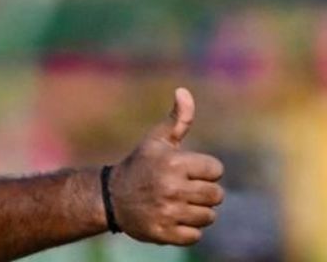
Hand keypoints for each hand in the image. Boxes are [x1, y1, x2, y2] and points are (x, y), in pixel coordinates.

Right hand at [108, 88, 224, 245]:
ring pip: (208, 217)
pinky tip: (170, 219)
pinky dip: (186, 230)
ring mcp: (168, 212)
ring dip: (196, 212)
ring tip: (176, 204)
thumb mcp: (156, 141)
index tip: (185, 171)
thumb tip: (183, 91)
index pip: (216, 170)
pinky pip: (195, 236)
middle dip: (203, 193)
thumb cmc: (139, 166)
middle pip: (216, 196)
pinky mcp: (164, 233)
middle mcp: (171, 188)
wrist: (110, 197)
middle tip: (182, 190)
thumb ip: (178, 119)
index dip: (204, 171)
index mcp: (173, 163)